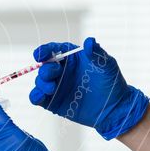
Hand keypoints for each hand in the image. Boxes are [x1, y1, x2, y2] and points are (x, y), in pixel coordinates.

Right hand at [29, 37, 149, 139]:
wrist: (114, 108)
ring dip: (41, 83)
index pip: (54, 50)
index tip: (40, 54)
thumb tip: (89, 41)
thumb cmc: (112, 83)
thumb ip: (97, 53)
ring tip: (51, 88)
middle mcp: (61, 71)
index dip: (45, 50)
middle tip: (54, 74)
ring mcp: (57, 86)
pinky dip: (35, 96)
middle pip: (45, 66)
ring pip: (40, 81)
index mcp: (72, 58)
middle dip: (45, 69)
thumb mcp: (107, 65)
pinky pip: (38, 97)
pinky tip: (39, 97)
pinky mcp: (53, 102)